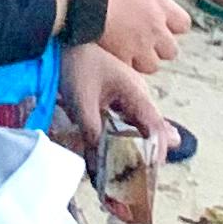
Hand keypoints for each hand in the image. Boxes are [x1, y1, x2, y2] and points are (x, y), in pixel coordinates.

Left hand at [57, 42, 179, 198]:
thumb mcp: (82, 103)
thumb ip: (94, 134)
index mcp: (135, 92)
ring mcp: (130, 95)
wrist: (66, 37)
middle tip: (141, 186)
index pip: (155, 126)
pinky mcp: (118, 97)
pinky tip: (120, 157)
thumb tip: (99, 166)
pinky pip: (129, 122)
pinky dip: (126, 140)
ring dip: (137, 150)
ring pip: (140, 128)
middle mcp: (138, 95)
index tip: (151, 172)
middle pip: (151, 131)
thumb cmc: (76, 66)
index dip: (156, 151)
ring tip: (131, 179)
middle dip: (148, 158)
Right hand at [80, 0, 188, 69]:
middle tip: (143, 41)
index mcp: (159, 4)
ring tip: (127, 51)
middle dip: (158, 48)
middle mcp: (154, 27)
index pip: (183, 24)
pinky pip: (129, 70)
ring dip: (142, 60)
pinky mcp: (121, 56)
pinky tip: (113, 55)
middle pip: (171, 51)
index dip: (172, 26)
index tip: (159, 23)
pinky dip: (123, 66)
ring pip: (152, 66)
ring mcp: (139, 44)